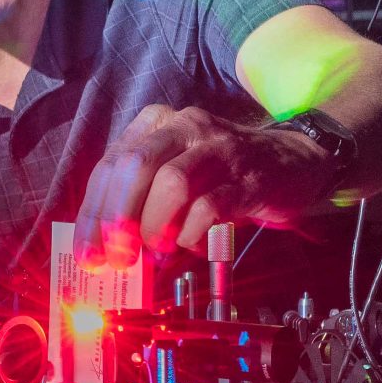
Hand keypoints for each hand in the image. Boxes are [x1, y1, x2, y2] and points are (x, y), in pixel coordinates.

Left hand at [72, 105, 334, 264]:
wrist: (293, 162)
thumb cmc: (221, 175)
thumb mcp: (175, 173)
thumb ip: (139, 200)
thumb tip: (104, 249)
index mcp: (157, 123)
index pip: (110, 165)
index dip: (92, 214)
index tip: (88, 255)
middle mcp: (186, 128)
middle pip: (135, 167)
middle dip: (116, 219)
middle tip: (117, 259)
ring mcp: (220, 150)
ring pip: (172, 183)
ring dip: (156, 226)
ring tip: (158, 250)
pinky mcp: (248, 179)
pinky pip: (210, 207)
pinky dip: (191, 233)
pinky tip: (190, 244)